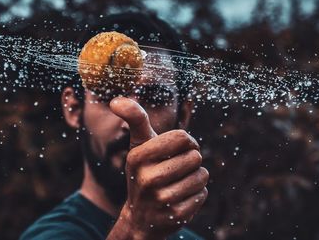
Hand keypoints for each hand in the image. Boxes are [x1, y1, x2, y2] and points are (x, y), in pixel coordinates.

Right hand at [106, 97, 208, 239]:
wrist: (140, 218)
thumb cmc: (144, 171)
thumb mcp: (138, 145)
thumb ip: (134, 119)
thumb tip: (116, 100)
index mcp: (138, 156)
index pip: (181, 137)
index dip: (186, 141)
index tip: (177, 149)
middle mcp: (147, 178)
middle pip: (194, 156)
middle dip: (191, 160)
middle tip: (176, 169)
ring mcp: (161, 199)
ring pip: (201, 176)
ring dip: (195, 178)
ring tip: (178, 184)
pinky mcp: (175, 215)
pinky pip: (202, 194)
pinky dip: (196, 195)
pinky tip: (180, 199)